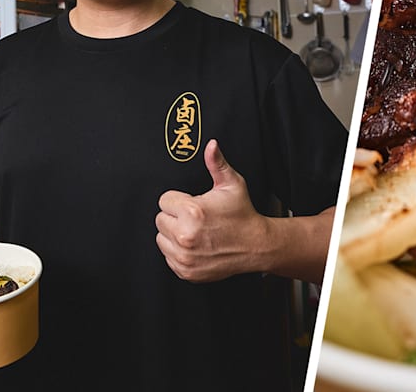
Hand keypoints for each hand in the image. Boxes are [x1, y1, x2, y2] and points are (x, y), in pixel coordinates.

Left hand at [155, 139, 268, 281]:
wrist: (256, 245)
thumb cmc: (243, 214)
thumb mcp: (232, 184)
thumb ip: (216, 163)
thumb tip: (211, 145)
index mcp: (193, 212)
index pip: (164, 200)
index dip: (178, 200)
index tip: (192, 204)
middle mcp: (185, 236)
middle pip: (160, 219)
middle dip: (175, 216)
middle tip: (195, 218)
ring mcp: (184, 256)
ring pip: (161, 238)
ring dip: (173, 234)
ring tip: (195, 231)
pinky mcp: (185, 270)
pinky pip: (167, 257)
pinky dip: (178, 251)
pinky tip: (196, 245)